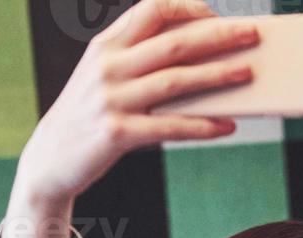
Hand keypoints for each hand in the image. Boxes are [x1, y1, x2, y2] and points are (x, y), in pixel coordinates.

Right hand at [14, 0, 257, 208]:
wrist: (50, 157)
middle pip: (173, 42)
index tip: (218, 14)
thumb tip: (200, 56)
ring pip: (175, 81)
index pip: (151, 9)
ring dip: (217, 75)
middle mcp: (108, 66)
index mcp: (106, 45)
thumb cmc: (90, 113)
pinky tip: (226, 125)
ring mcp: (111, 99)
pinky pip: (170, 126)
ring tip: (248, 73)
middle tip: (252, 34)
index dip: (189, 8)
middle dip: (218, 36)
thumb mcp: (105, 75)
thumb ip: (139, 59)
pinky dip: (202, 125)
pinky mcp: (117, 133)